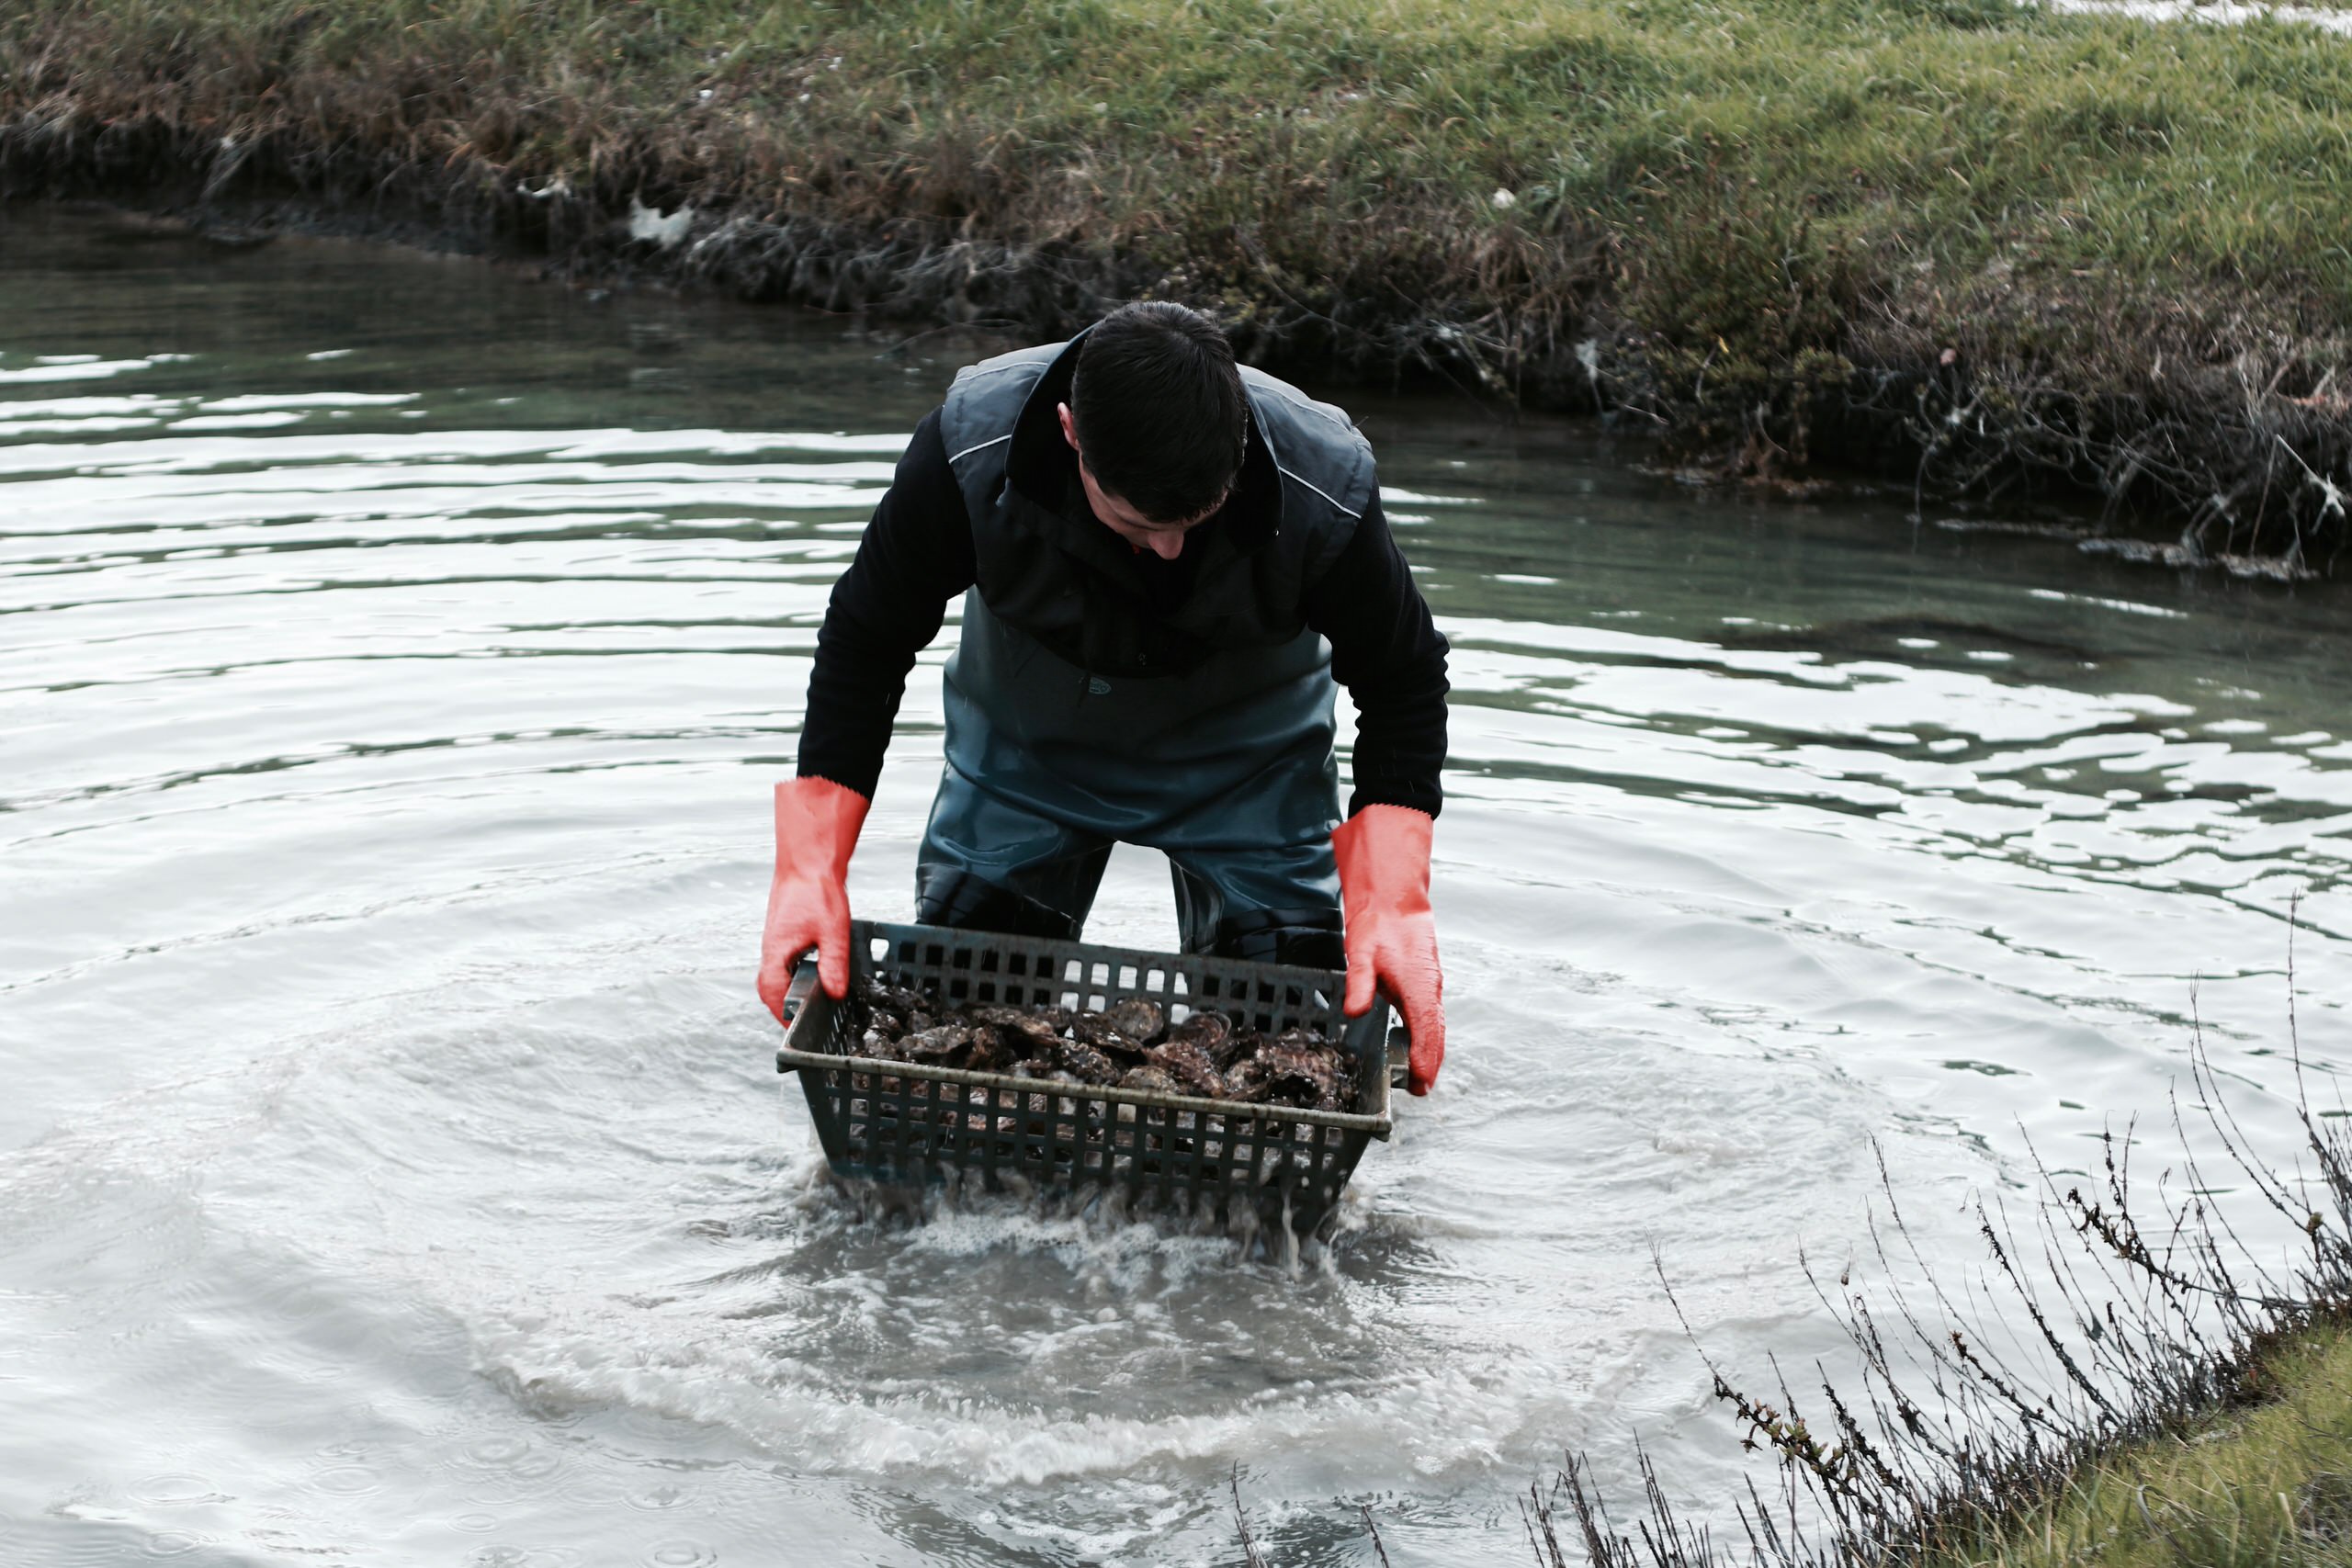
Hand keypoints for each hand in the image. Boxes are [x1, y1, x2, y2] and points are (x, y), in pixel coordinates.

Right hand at [757, 776, 870, 1019]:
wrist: (807, 860)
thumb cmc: (817, 890)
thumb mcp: (833, 931)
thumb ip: (833, 964)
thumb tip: (834, 993)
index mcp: (777, 950)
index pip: (771, 991)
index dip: (781, 1013)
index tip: (794, 1027)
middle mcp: (771, 947)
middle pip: (768, 986)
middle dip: (780, 1006)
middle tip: (799, 1021)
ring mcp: (776, 939)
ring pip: (774, 973)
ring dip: (785, 990)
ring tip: (804, 1004)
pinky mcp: (783, 931)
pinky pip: (781, 960)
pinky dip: (790, 973)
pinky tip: (808, 974)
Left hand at [1331, 804, 1444, 1095]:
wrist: (1394, 894)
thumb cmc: (1378, 921)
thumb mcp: (1361, 951)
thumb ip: (1359, 983)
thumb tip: (1354, 1011)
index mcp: (1419, 985)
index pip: (1427, 1032)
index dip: (1426, 1061)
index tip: (1422, 1084)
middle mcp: (1430, 988)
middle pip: (1436, 1033)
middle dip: (1431, 1063)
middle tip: (1421, 1089)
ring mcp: (1430, 984)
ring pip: (1434, 1023)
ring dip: (1430, 1049)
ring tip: (1419, 1074)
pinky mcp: (1424, 978)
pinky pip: (1429, 1012)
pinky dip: (1426, 1032)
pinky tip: (1413, 1040)